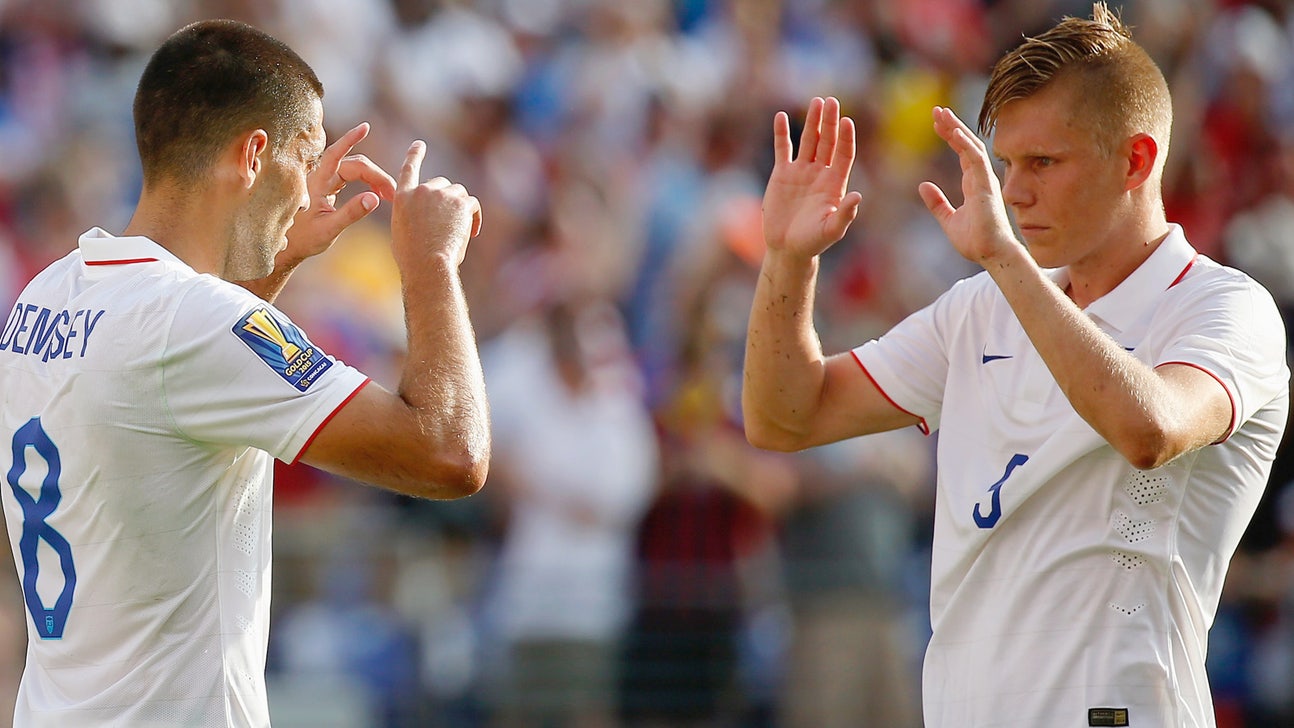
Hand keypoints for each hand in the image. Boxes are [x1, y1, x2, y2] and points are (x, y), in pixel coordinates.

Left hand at [279, 122, 396, 265]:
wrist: (288, 247)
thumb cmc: (304, 239)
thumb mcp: (329, 229)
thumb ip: (352, 213)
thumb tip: (375, 198)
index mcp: (316, 183)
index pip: (336, 154)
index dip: (351, 139)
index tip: (366, 127)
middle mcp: (319, 177)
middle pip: (354, 164)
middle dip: (376, 175)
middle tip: (393, 195)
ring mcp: (323, 181)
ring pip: (354, 169)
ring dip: (373, 178)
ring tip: (388, 196)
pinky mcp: (327, 187)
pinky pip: (350, 176)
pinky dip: (366, 182)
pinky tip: (376, 193)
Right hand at [390, 140, 481, 267]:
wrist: (427, 265)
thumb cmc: (413, 259)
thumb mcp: (401, 233)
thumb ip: (410, 216)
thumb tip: (422, 218)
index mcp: (402, 198)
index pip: (409, 170)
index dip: (414, 155)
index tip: (419, 144)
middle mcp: (421, 190)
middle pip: (440, 184)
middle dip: (446, 200)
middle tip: (449, 222)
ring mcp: (442, 194)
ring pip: (458, 193)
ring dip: (460, 208)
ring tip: (459, 230)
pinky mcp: (461, 202)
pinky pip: (472, 204)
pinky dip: (474, 217)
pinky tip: (472, 232)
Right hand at [762, 96, 862, 258]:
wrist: (788, 248)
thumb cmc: (813, 242)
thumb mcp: (831, 230)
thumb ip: (845, 214)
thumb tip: (857, 196)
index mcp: (835, 183)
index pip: (843, 154)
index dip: (845, 138)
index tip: (847, 121)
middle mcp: (820, 173)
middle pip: (827, 142)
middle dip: (830, 122)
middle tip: (832, 102)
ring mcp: (801, 172)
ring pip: (808, 140)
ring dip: (812, 122)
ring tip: (816, 102)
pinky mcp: (782, 175)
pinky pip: (783, 149)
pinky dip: (781, 133)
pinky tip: (781, 117)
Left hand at [917, 106, 1019, 266]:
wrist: (990, 254)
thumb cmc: (975, 240)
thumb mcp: (948, 219)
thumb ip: (937, 202)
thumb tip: (922, 185)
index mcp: (972, 183)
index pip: (961, 152)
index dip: (949, 136)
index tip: (936, 122)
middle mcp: (980, 177)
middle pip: (966, 143)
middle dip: (952, 126)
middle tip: (936, 110)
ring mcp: (985, 180)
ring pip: (972, 146)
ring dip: (957, 129)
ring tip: (942, 115)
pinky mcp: (986, 186)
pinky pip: (977, 159)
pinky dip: (966, 145)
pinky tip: (953, 132)